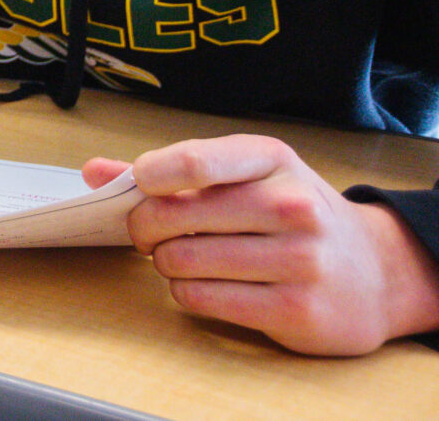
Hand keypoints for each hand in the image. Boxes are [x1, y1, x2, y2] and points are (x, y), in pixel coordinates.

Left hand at [82, 135, 438, 355]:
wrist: (376, 272)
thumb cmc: (294, 216)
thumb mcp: (246, 177)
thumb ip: (168, 173)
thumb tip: (94, 172)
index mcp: (271, 160)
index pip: (193, 161)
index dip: (147, 175)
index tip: (138, 185)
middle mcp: (291, 206)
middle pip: (171, 216)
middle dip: (144, 228)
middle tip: (149, 234)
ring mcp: (299, 259)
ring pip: (180, 261)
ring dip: (166, 264)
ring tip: (183, 259)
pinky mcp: (295, 309)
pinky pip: (201, 299)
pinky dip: (187, 293)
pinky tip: (205, 285)